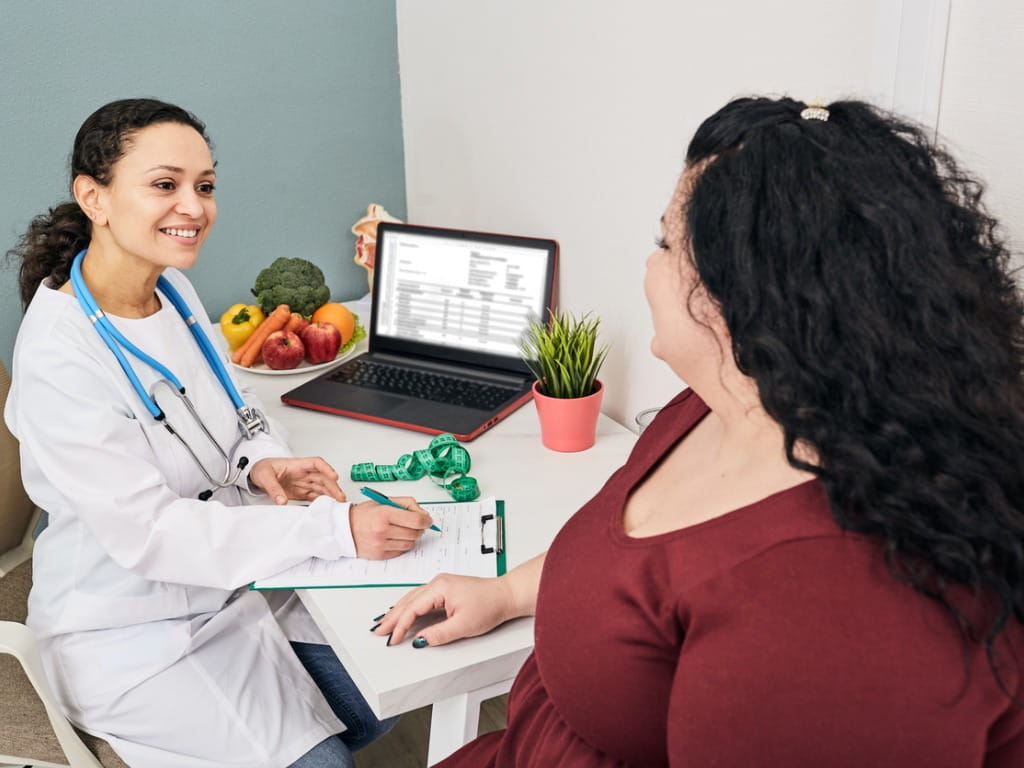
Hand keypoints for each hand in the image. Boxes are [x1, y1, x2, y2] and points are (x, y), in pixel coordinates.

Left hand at [249, 456, 346, 504]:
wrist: (256, 474)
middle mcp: (303, 473)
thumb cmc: (261, 469)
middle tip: (340, 497)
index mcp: (297, 465)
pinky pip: (314, 495)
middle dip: (333, 486)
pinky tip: (328, 505)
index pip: (316, 463)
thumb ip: (273, 489)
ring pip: (321, 487)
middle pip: (323, 477)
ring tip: (338, 503)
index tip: (334, 477)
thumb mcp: (264, 476)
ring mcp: (303, 482)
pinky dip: (323, 499)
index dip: (326, 469)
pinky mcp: (300, 491)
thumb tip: (282, 501)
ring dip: (331, 494)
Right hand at [350, 497, 433, 559]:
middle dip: (419, 528)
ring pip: (410, 543)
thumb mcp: (383, 501)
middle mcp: (383, 530)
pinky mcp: (380, 555)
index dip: (426, 520)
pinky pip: (401, 551)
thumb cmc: (363, 514)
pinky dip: (402, 545)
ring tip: (403, 530)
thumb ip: (406, 503)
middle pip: (415, 533)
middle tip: (416, 524)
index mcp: (385, 514)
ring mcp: (381, 544)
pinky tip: (395, 538)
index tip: (428, 520)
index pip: (416, 520)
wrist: (344, 529)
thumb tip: (423, 513)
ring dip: (411, 537)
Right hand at [374, 573, 515, 646]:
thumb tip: (420, 641)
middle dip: (392, 617)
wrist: (506, 595)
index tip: (393, 639)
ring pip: (412, 598)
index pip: (413, 608)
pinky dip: (409, 606)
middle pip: (408, 601)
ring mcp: (441, 584)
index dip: (400, 625)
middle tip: (378, 631)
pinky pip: (420, 597)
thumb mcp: (464, 625)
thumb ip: (439, 634)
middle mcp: (438, 582)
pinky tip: (403, 612)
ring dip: (398, 611)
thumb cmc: (490, 605)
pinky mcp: (445, 588)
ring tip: (385, 623)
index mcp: (440, 587)